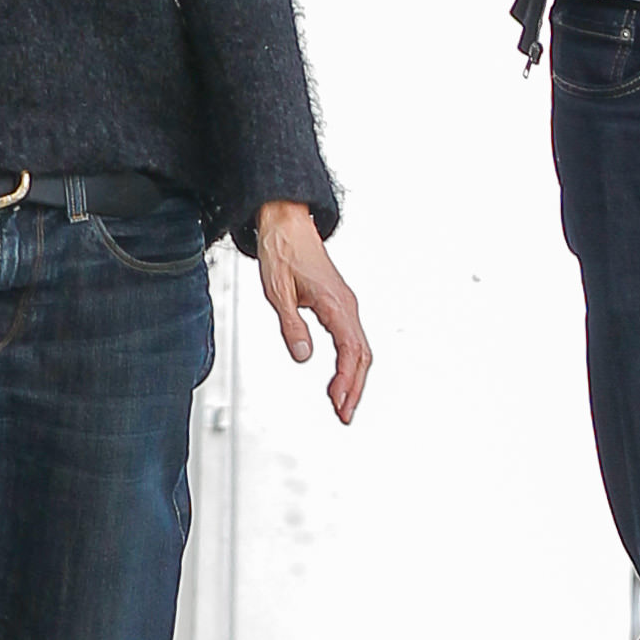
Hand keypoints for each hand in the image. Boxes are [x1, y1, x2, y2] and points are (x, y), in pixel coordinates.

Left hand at [257, 202, 370, 423]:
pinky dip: (349, 363)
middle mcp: (346, 305)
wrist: (287, 224)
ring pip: (359, 348)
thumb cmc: (282, 252)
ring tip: (342, 404)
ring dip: (354, 378)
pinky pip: (351, 339)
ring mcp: (345, 305)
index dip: (347, 380)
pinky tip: (339, 377)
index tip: (339, 403)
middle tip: (344, 415)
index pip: (349, 350)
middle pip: (361, 354)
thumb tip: (302, 356)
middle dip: (355, 388)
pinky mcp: (339, 304)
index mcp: (334, 302)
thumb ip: (291, 326)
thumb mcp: (278, 292)